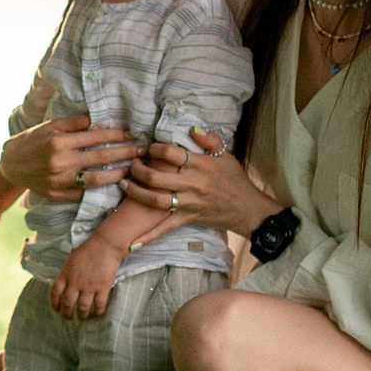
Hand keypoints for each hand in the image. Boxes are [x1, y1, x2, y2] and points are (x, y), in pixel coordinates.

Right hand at [0, 113, 140, 203]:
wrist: (11, 164)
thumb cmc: (33, 140)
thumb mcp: (50, 125)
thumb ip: (75, 122)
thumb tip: (99, 119)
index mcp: (59, 141)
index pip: (96, 137)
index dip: (117, 135)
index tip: (132, 134)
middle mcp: (60, 162)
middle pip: (101, 158)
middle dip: (125, 153)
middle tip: (142, 151)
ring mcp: (59, 181)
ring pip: (96, 179)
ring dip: (117, 174)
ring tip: (131, 169)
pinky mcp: (58, 195)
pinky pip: (84, 194)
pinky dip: (101, 190)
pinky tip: (113, 184)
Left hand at [51, 238, 118, 318]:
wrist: (105, 245)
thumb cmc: (88, 249)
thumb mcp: (71, 260)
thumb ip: (67, 272)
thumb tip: (65, 283)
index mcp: (66, 274)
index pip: (55, 292)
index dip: (54, 303)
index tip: (56, 309)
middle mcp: (75, 283)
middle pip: (68, 303)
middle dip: (67, 313)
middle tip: (68, 318)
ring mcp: (89, 286)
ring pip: (83, 307)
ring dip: (82, 315)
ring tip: (82, 318)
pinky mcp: (102, 288)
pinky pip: (99, 305)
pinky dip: (98, 312)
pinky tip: (97, 315)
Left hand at [118, 128, 274, 244]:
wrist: (248, 209)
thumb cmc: (235, 180)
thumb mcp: (226, 156)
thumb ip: (210, 140)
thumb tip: (192, 128)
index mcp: (201, 165)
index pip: (171, 153)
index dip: (155, 148)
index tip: (147, 148)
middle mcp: (193, 184)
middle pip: (157, 177)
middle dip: (138, 170)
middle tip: (130, 165)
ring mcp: (189, 203)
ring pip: (156, 201)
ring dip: (135, 194)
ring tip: (123, 185)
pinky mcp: (188, 218)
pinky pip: (165, 228)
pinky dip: (148, 236)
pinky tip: (132, 243)